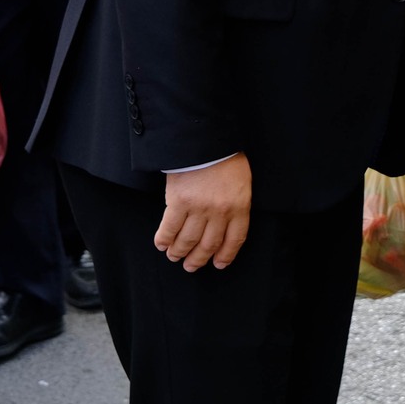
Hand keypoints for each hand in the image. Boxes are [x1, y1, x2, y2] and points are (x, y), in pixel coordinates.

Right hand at [156, 154, 251, 271]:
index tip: (218, 264)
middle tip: (191, 266)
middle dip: (199, 259)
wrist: (205, 137)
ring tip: (174, 257)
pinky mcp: (178, 202)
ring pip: (188, 240)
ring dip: (179, 252)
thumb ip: (236, 204)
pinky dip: (164, 239)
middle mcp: (220, 212)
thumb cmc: (224, 156)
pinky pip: (170, 228)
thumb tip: (226, 225)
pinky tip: (162, 244)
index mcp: (240, 206)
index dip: (226, 255)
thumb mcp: (242, 181)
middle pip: (209, 245)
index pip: (235, 239)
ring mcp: (198, 208)